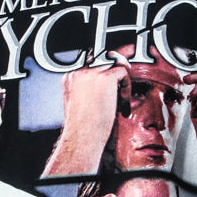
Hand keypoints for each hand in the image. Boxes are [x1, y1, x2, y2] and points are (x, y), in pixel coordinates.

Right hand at [42, 58, 128, 175]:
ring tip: (125, 93)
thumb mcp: (80, 106)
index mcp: (70, 78)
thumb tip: (107, 90)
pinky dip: (127, 86)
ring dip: (121, 76)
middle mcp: (78, 72)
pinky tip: (124, 103)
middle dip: (114, 69)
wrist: (82, 137)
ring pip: (113, 61)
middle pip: (102, 58)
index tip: (112, 89)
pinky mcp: (105, 78)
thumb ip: (88, 93)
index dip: (103, 73)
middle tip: (122, 86)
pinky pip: (122, 71)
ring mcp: (91, 73)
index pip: (90, 64)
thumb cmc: (82, 129)